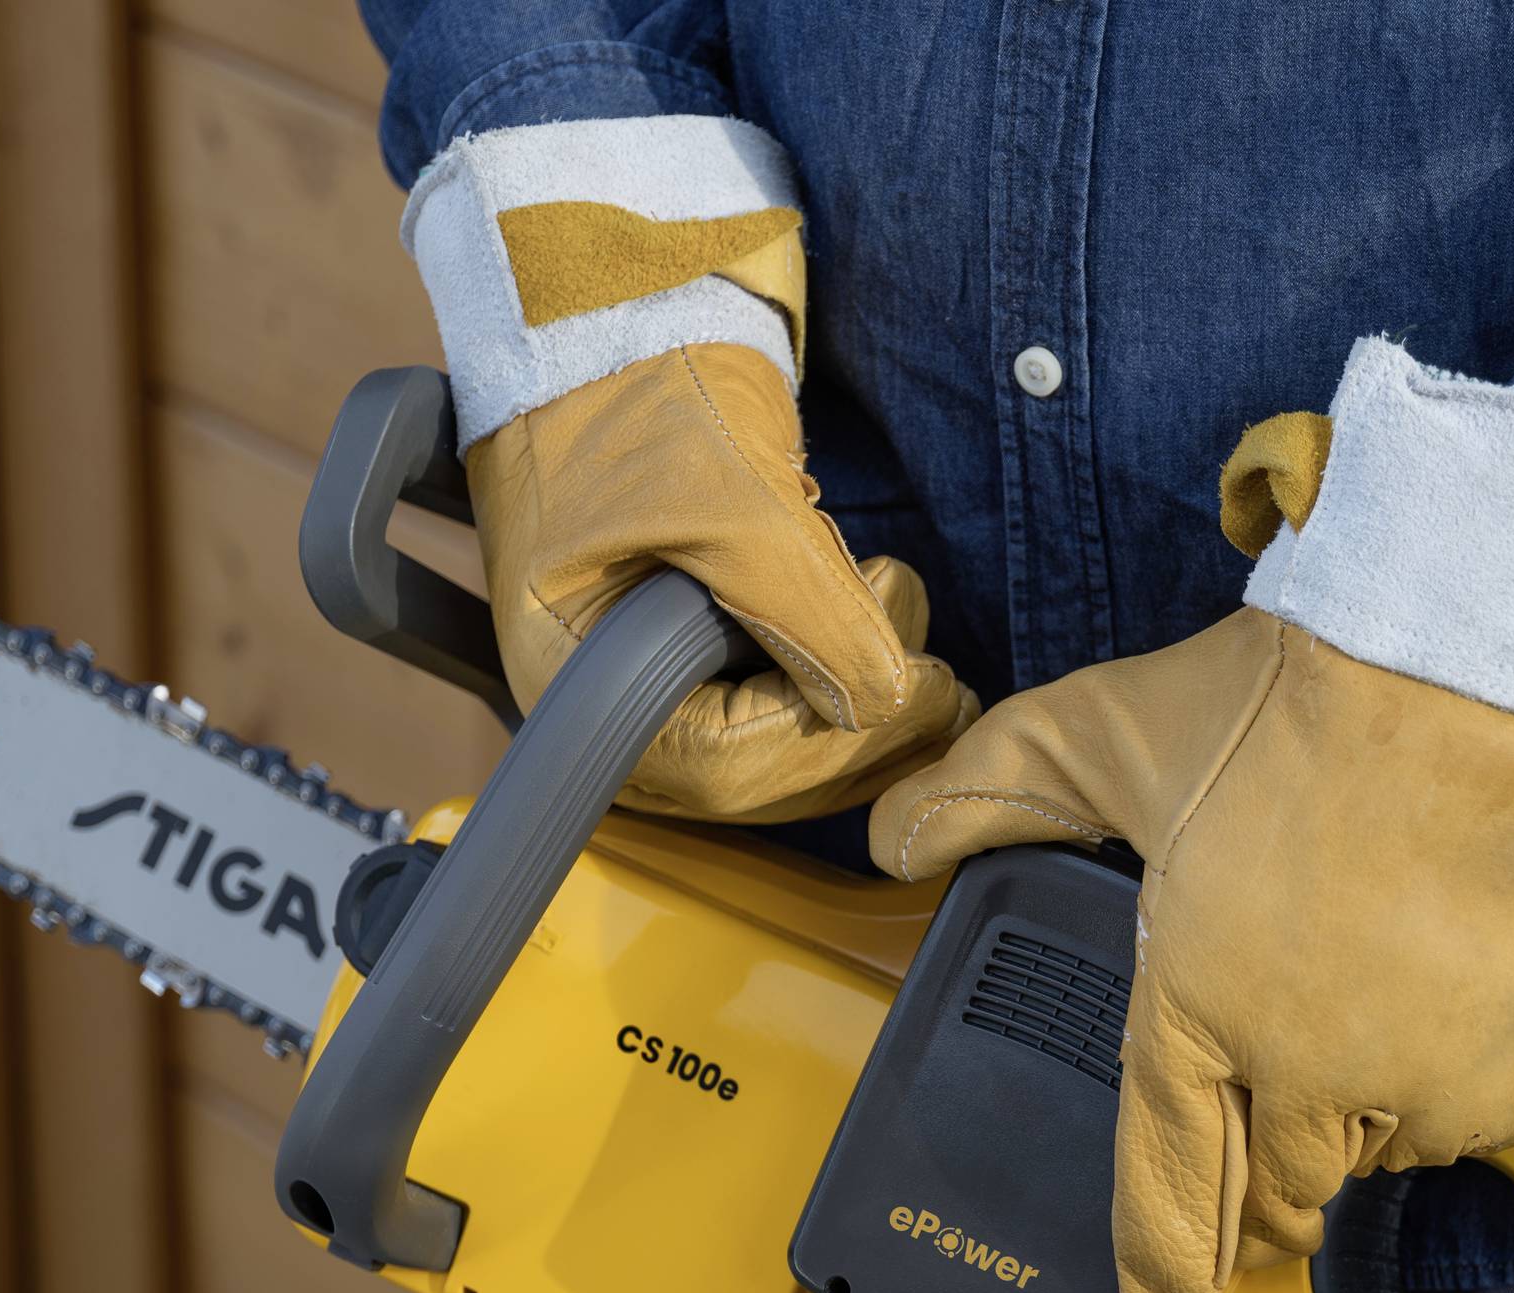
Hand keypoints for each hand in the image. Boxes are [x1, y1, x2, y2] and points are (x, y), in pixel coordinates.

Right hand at [472, 344, 976, 821]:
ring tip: (918, 646)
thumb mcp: (735, 499)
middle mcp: (592, 691)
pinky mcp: (678, 636)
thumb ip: (812, 613)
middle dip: (854, 734)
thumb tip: (891, 701)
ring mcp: (634, 666)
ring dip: (851, 707)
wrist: (615, 297)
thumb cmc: (640, 386)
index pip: (717, 766)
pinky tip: (876, 630)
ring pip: (761, 743)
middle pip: (745, 774)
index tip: (919, 691)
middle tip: (945, 686)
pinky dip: (828, 675)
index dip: (830, 746)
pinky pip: (762, 697)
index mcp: (567, 674)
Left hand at [873, 334, 1513, 1292]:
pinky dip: (1468, 1075)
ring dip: (1367, 1105)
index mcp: (1193, 1019)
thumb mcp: (1109, 733)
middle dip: (1271, 1153)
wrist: (1489, 677)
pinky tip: (1456, 978)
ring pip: (1379, 1153)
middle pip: (1280, 1194)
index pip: (1166, 1202)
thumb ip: (988, 791)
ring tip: (1377, 977)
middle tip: (1285, 1060)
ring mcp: (1424, 1098)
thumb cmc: (1298, 709)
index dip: (1161, 1275)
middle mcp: (1305, 1084)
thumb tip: (888, 837)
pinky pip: (1479, 1120)